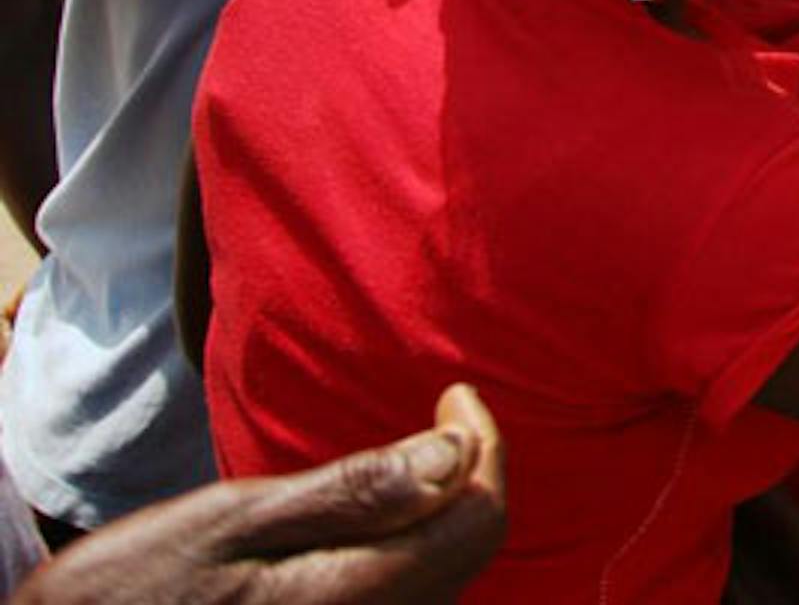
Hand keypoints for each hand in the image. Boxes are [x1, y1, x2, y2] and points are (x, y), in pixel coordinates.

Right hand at [19, 382, 505, 602]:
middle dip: (468, 480)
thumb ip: (353, 492)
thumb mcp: (230, 521)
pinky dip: (408, 558)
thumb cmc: (129, 594)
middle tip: (440, 421)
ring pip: (441, 583)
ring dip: (439, 522)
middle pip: (467, 553)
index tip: (454, 398)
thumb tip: (455, 451)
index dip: (484, 447)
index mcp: (354, 598)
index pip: (477, 519)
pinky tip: (373, 531)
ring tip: (410, 467)